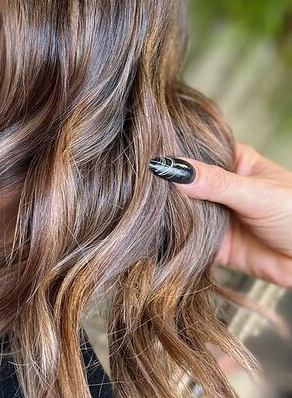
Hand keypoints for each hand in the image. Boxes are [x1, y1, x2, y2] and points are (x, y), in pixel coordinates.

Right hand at [150, 143, 291, 287]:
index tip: (145, 158)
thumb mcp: (257, 194)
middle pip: (183, 183)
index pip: (194, 153)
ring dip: (167, 214)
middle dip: (165, 187)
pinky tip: (155, 233)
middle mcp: (218, 187)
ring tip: (143, 210)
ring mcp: (214, 215)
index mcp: (232, 162)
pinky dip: (172, 239)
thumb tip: (173, 169)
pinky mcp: (212, 244)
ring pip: (181, 211)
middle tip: (139, 188)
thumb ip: (216, 183)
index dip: (172, 156)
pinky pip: (185, 240)